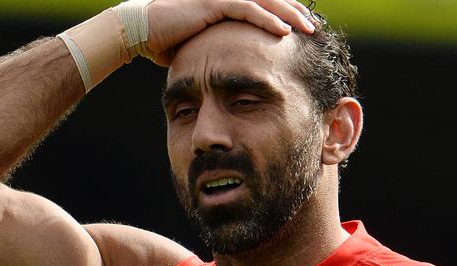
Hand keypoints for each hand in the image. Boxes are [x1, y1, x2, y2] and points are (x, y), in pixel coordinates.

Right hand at [146, 0, 314, 64]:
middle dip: (295, 12)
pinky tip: (284, 32)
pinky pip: (248, 10)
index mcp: (226, 4)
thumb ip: (220, 49)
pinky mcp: (213, 3)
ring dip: (289, 14)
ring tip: (310, 28)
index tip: (303, 31)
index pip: (263, 5)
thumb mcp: (201, 48)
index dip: (285, 15)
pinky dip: (267, 20)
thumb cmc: (166, 43)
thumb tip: (230, 68)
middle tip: (316, 28)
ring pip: (265, 2)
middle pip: (271, 0)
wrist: (139, 33)